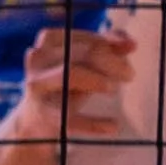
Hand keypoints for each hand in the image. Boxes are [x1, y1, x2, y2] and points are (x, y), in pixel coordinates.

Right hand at [8, 23, 135, 144]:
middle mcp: (39, 59)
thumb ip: (107, 48)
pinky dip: (95, 124)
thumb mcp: (83, 62)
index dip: (110, 45)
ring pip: (72, 74)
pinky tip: (113, 126)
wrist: (34, 118)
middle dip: (111, 62)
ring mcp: (38, 87)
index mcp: (49, 41)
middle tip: (129, 74)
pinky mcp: (43, 114)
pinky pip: (71, 118)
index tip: (129, 51)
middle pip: (83, 54)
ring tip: (113, 89)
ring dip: (98, 81)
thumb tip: (131, 44)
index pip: (87, 38)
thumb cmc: (65, 82)